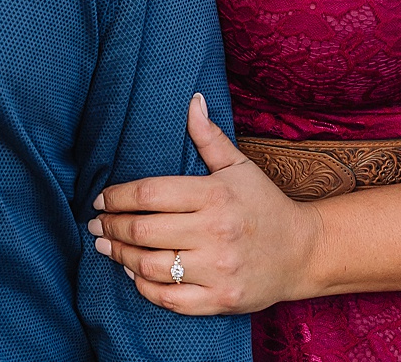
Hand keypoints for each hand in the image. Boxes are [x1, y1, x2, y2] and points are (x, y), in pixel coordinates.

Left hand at [88, 93, 323, 314]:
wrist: (304, 251)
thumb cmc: (264, 205)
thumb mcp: (240, 166)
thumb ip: (209, 137)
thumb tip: (192, 101)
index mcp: (215, 195)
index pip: (150, 193)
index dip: (118, 197)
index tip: (101, 199)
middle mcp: (215, 232)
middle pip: (144, 230)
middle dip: (111, 227)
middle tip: (95, 224)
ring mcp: (218, 269)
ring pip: (150, 266)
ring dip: (120, 256)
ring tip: (107, 247)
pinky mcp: (221, 300)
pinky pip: (169, 298)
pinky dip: (144, 287)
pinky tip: (133, 273)